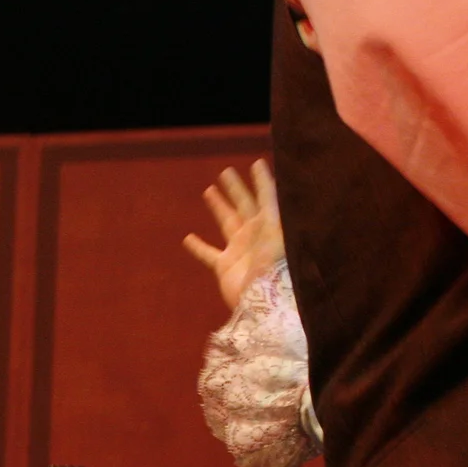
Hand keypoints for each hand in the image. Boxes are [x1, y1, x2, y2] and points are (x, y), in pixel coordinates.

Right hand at [182, 158, 285, 310]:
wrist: (264, 304)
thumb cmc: (275, 270)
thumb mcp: (279, 235)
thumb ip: (277, 210)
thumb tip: (278, 187)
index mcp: (269, 225)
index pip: (266, 196)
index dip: (262, 180)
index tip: (256, 163)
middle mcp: (254, 234)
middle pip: (244, 204)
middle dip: (236, 188)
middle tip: (227, 172)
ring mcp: (239, 250)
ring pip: (226, 221)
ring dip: (219, 206)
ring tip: (210, 191)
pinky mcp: (225, 266)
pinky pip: (209, 254)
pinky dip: (199, 247)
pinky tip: (188, 238)